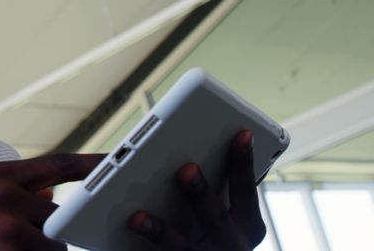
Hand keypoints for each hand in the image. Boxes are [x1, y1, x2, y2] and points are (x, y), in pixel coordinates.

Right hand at [0, 152, 103, 250]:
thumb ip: (12, 192)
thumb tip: (51, 197)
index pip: (58, 164)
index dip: (91, 164)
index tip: (118, 162)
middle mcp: (5, 198)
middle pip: (58, 216)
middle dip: (47, 233)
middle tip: (16, 241)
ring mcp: (6, 232)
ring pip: (51, 247)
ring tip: (0, 248)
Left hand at [128, 130, 266, 249]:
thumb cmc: (209, 231)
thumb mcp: (219, 212)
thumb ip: (205, 182)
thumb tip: (155, 147)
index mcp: (245, 223)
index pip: (245, 188)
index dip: (244, 161)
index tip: (243, 133)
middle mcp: (231, 243)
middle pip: (215, 216)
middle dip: (200, 191)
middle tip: (186, 169)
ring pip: (181, 246)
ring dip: (160, 230)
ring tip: (138, 217)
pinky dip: (143, 242)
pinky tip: (128, 230)